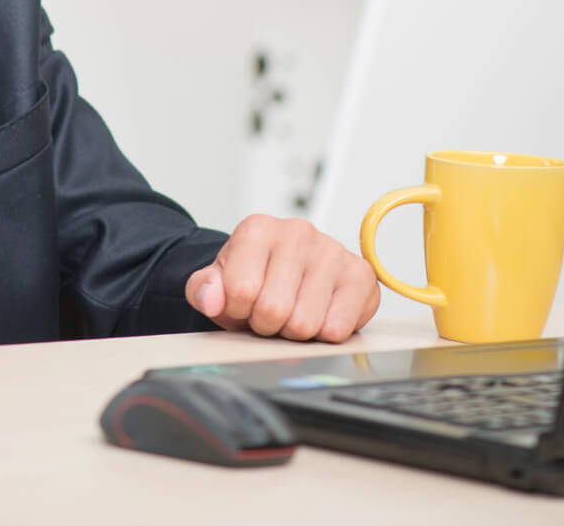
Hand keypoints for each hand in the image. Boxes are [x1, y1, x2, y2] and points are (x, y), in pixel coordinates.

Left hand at [186, 215, 380, 342]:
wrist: (282, 275)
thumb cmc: (252, 280)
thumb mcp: (216, 283)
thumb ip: (203, 289)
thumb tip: (212, 298)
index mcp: (258, 229)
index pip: (241, 291)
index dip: (238, 311)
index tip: (243, 303)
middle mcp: (298, 232)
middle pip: (275, 311)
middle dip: (267, 324)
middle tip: (269, 312)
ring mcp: (332, 250)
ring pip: (306, 324)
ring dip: (295, 332)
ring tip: (293, 312)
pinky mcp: (360, 274)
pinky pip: (337, 329)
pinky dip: (324, 333)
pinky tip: (319, 313)